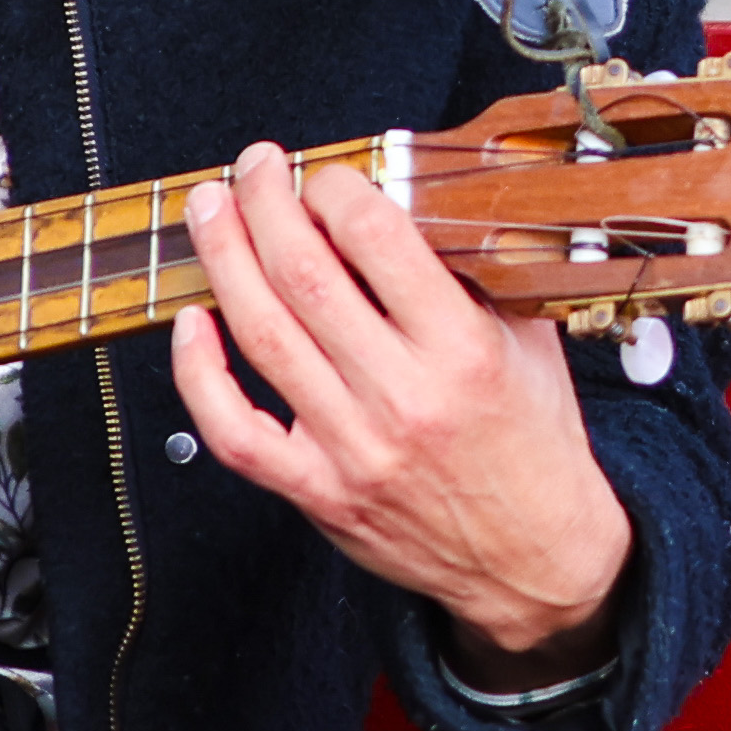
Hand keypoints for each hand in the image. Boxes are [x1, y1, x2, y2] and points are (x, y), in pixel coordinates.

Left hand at [173, 141, 630, 670]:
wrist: (537, 562)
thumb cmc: (535, 445)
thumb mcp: (530, 343)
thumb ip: (476, 274)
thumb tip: (403, 203)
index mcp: (463, 351)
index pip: (376, 238)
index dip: (334, 188)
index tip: (325, 174)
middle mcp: (404, 397)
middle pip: (304, 275)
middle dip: (265, 203)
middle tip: (254, 168)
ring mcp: (353, 449)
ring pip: (263, 335)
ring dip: (224, 259)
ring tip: (209, 211)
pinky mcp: (318, 492)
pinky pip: (235, 431)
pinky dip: (200, 374)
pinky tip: (193, 322)